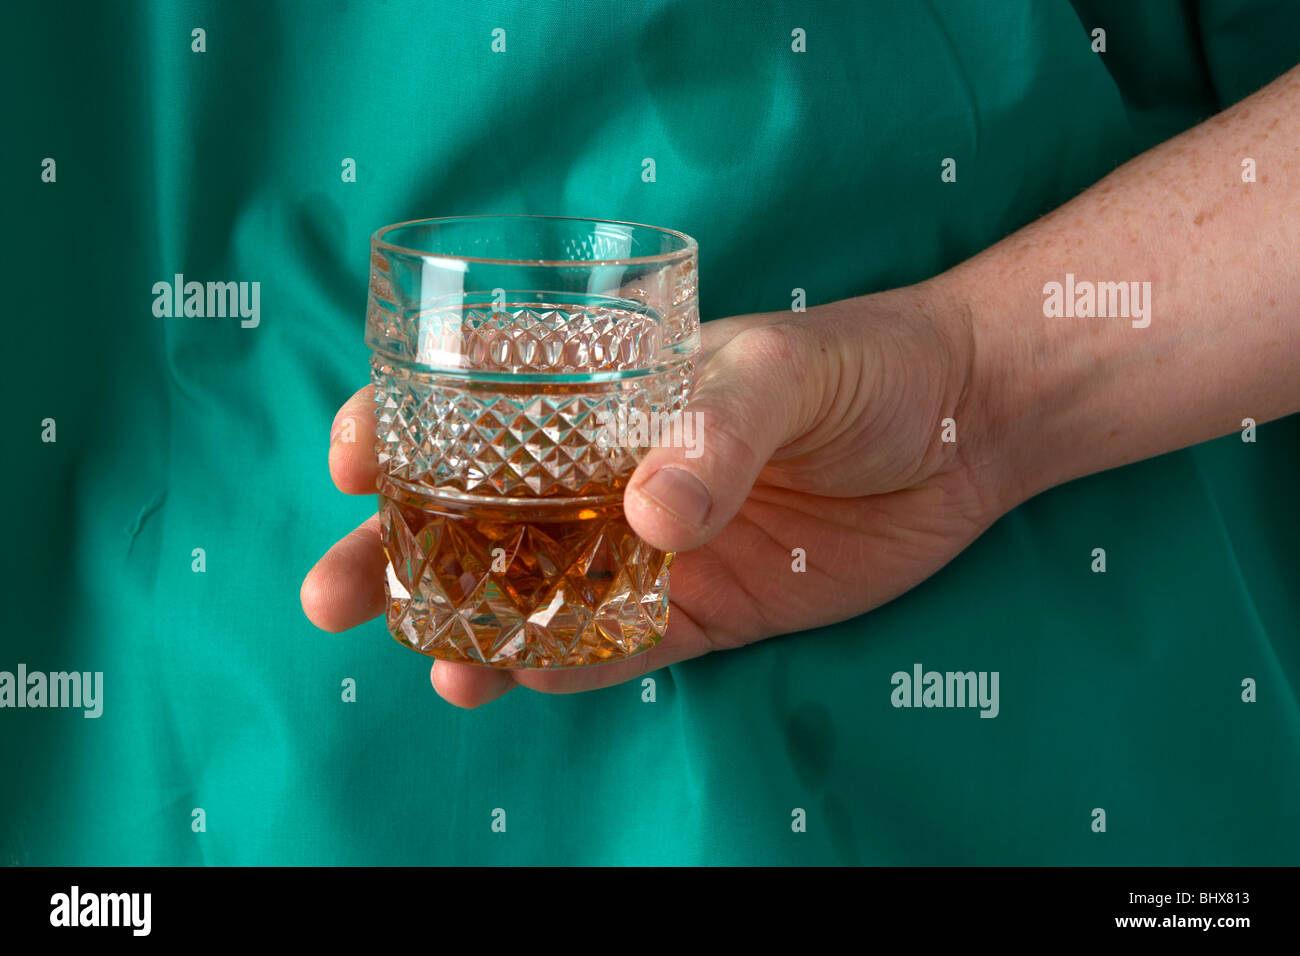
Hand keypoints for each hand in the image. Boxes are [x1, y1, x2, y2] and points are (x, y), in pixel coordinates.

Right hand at [301, 280, 1006, 706]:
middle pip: (474, 517)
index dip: (394, 428)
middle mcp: (604, 474)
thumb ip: (714, 430)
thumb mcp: (782, 368)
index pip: (472, 406)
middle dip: (395, 551)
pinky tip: (519, 679)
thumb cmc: (863, 365)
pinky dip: (565, 667)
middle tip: (331, 593)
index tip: (350, 459)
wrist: (965, 429)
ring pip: (530, 595)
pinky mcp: (700, 613)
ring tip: (437, 663)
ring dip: (470, 627)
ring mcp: (646, 551)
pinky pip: (616, 648)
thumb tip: (644, 516)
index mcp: (600, 393)